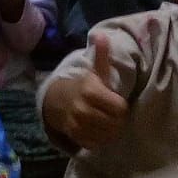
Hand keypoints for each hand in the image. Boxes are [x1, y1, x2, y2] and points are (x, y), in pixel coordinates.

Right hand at [51, 32, 127, 148]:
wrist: (57, 100)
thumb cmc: (84, 87)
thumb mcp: (94, 71)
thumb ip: (101, 56)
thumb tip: (102, 34)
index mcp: (91, 91)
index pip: (120, 108)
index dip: (120, 107)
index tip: (115, 103)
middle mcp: (82, 108)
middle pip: (115, 123)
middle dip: (116, 121)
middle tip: (110, 114)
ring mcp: (76, 123)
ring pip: (106, 135)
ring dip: (109, 131)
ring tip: (105, 122)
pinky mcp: (73, 135)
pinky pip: (95, 143)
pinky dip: (99, 140)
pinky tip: (96, 130)